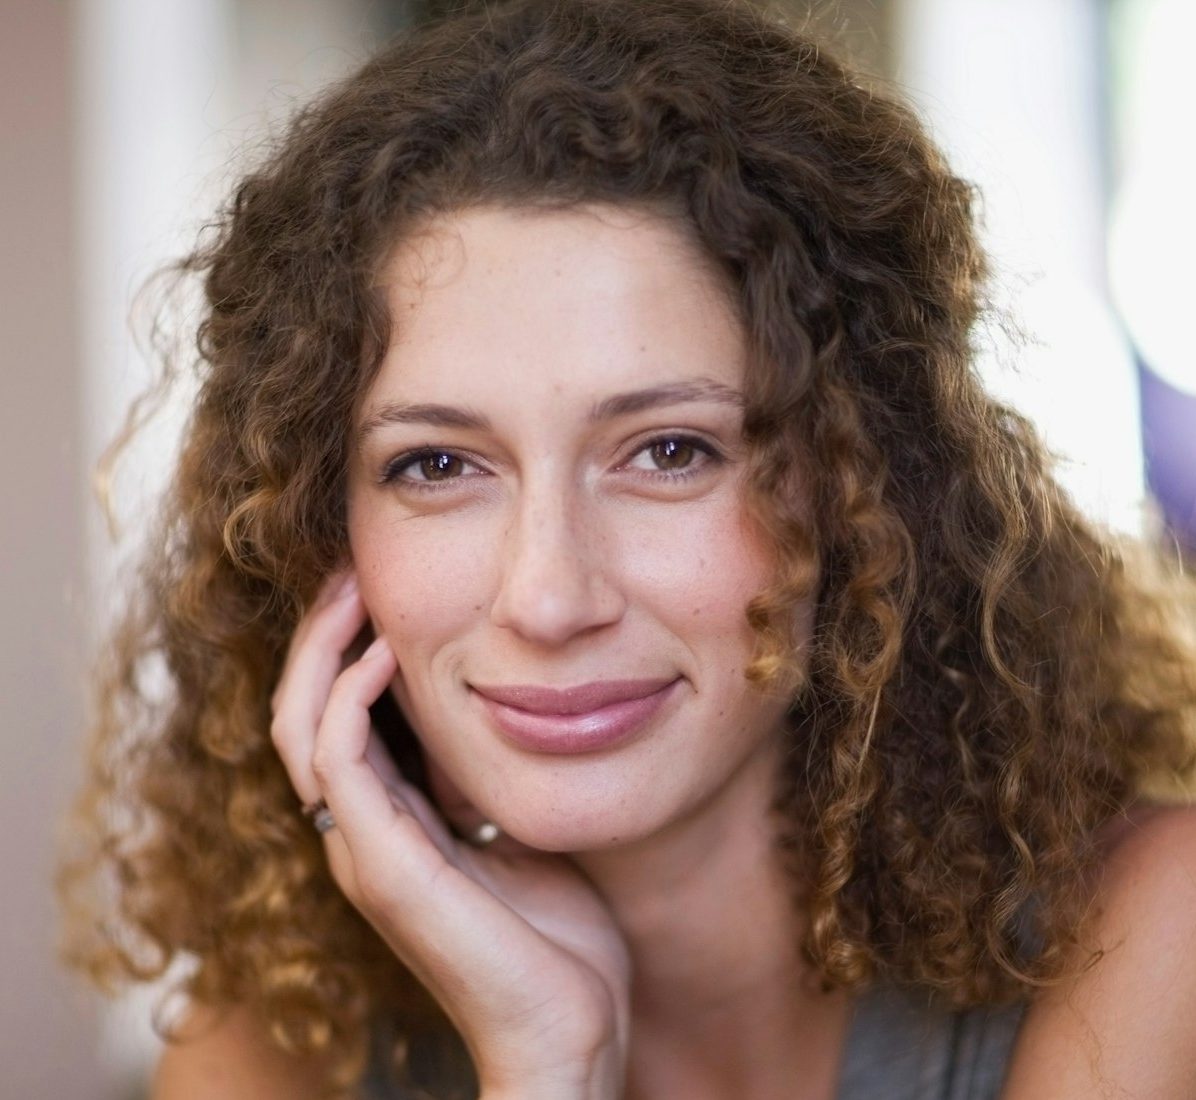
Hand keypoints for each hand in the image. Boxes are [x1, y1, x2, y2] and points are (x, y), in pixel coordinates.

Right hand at [270, 570, 630, 1099]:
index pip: (335, 718)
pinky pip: (340, 766)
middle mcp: (360, 834)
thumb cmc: (558, 937)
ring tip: (354, 586)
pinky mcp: (384, 869)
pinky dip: (350, 702)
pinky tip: (384, 656)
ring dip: (322, 650)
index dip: (343, 648)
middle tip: (348, 565)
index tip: (376, 584)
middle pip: (301, 712)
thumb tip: (503, 704)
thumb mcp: (519, 828)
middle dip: (320, 634)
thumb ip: (488, 776)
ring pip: (301, 728)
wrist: (570, 1032)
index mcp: (391, 824)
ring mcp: (363, 853)